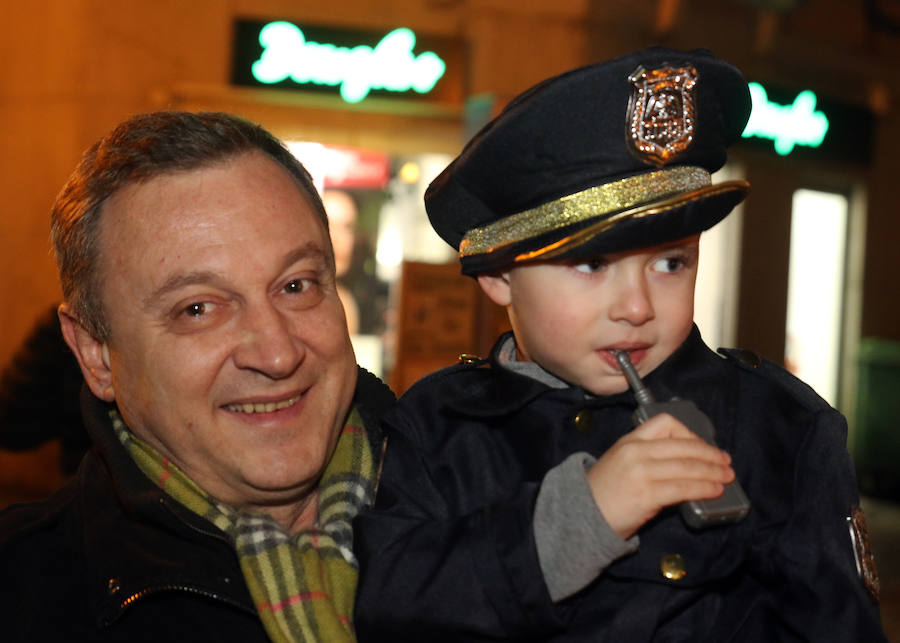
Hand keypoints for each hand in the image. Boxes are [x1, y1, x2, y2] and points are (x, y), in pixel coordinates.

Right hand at [586, 413, 734, 539]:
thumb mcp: (621, 463)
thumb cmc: (603, 493)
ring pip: (688, 466)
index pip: (665, 423)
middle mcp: (636, 451)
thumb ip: (648, 459)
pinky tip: (713, 491)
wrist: (580, 515)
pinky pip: (684, 488)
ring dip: (713, 472)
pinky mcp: (648, 494)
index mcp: (629, 440)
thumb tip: (685, 465)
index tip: (701, 446)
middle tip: (725, 462)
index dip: (689, 433)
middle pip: (683, 445)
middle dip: (710, 454)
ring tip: (726, 477)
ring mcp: (641, 472)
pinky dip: (704, 488)